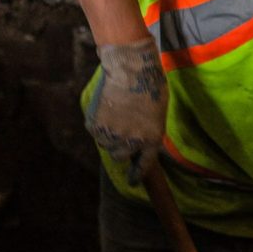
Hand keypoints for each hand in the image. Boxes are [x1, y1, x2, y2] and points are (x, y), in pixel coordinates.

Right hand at [86, 36, 167, 171]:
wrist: (130, 69)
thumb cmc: (149, 85)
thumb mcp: (157, 112)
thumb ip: (148, 130)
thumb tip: (137, 142)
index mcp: (152, 139)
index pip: (143, 165)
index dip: (136, 175)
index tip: (132, 182)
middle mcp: (131, 142)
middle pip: (120, 156)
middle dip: (121, 147)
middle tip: (122, 131)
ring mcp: (112, 135)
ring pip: (106, 144)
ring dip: (109, 134)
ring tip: (116, 113)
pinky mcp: (95, 126)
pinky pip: (95, 132)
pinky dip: (99, 123)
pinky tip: (106, 107)